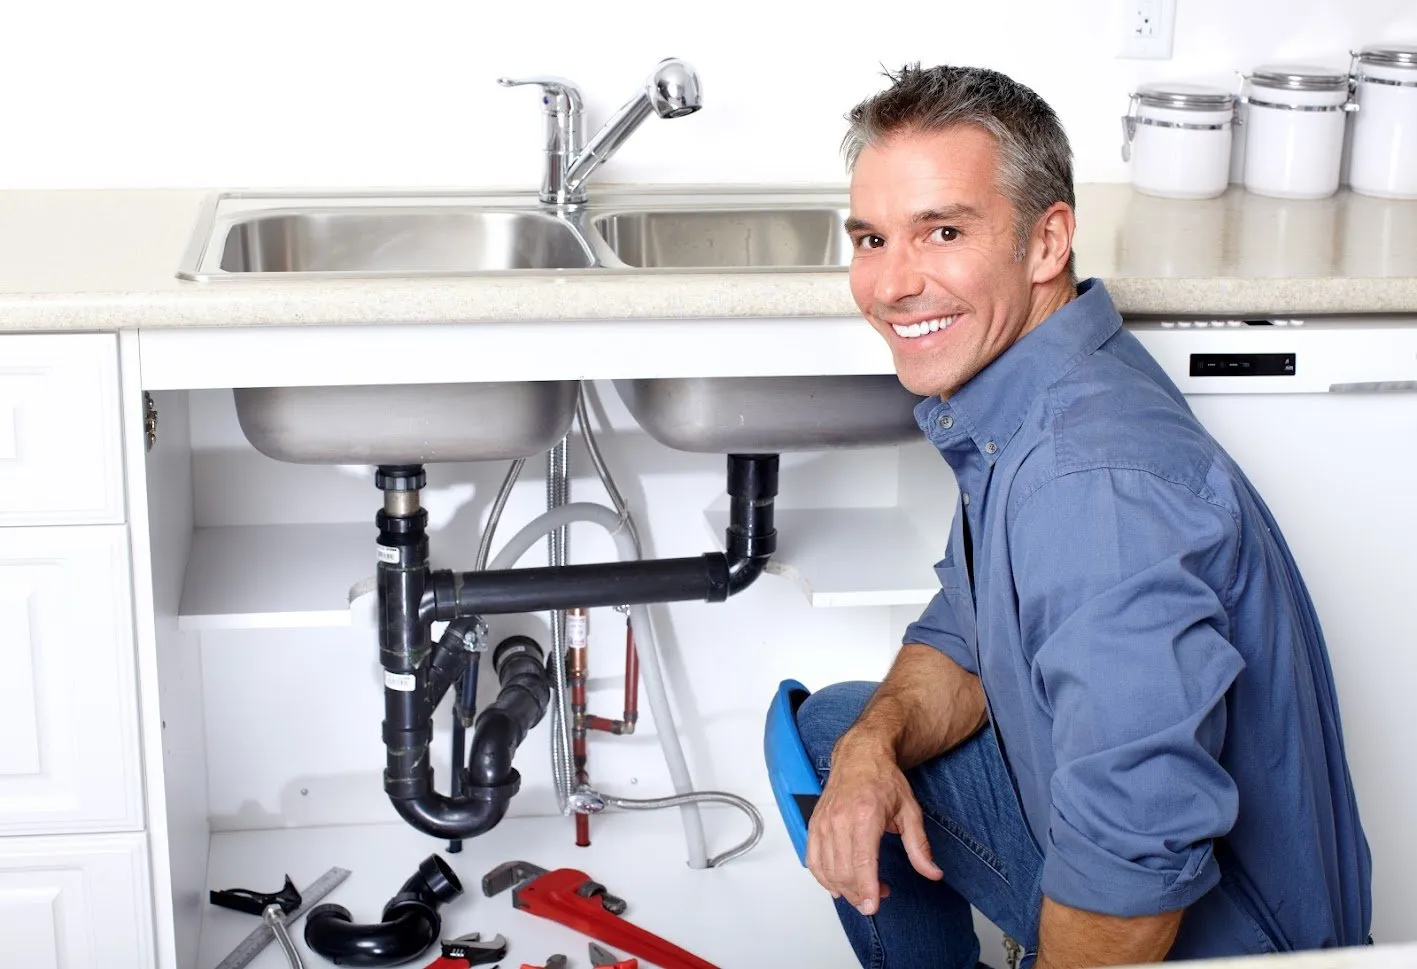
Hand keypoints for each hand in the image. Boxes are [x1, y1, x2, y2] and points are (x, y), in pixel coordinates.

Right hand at [805, 732, 943, 915]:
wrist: (860, 756)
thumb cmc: (883, 780)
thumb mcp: (910, 812)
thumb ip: (919, 846)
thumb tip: (932, 872)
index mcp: (865, 816)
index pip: (862, 862)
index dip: (866, 889)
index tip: (872, 906)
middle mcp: (839, 820)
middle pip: (843, 871)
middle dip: (859, 893)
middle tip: (877, 895)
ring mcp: (823, 822)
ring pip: (827, 869)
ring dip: (843, 888)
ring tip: (862, 890)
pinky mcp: (814, 824)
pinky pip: (812, 859)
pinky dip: (823, 877)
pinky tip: (837, 884)